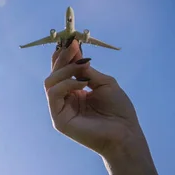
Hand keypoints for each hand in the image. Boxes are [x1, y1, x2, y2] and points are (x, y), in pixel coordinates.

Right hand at [45, 39, 144, 155]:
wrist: (125, 134)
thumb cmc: (118, 111)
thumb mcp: (104, 82)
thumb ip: (87, 70)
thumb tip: (75, 52)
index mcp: (75, 92)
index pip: (62, 71)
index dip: (64, 55)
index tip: (72, 41)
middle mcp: (65, 99)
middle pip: (53, 73)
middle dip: (62, 58)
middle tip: (73, 46)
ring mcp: (60, 109)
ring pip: (50, 82)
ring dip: (66, 70)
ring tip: (83, 68)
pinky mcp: (58, 118)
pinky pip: (54, 94)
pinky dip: (66, 84)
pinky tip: (82, 84)